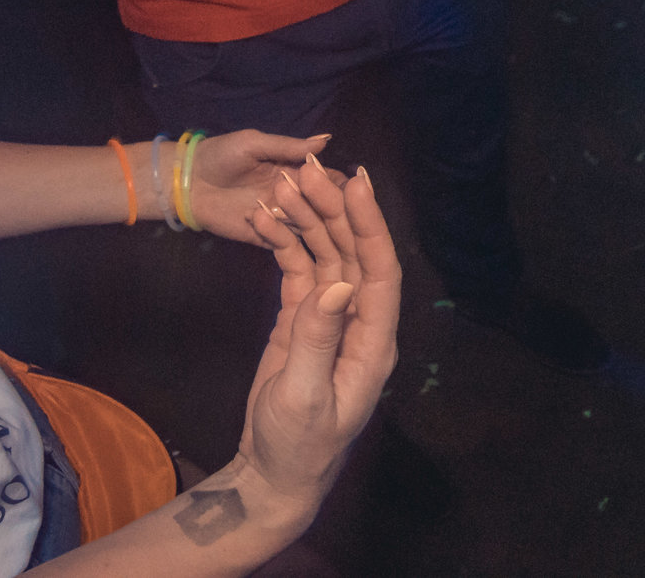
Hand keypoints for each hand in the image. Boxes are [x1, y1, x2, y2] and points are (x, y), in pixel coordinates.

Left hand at [179, 130, 335, 246]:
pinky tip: (282, 227)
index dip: (338, 182)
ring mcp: (278, 219)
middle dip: (329, 205)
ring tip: (308, 215)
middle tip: (335, 206)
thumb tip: (326, 140)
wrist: (187, 182)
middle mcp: (291, 197)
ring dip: (309, 221)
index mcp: (293, 171)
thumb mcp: (254, 144)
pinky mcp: (263, 237)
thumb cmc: (221, 156)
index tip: (353, 186)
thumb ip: (288, 146)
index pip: (326, 179)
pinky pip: (281, 241)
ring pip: (305, 225)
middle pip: (321, 205)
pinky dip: (283, 235)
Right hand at [234, 160, 400, 525]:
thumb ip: (318, 340)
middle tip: (304, 169)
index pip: (379, 271)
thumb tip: (336, 285)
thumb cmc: (297, 446)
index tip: (355, 181)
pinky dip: (283, 241)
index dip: (370, 224)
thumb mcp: (305, 397)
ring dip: (306, 218)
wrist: (272, 474)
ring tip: (280, 184)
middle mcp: (358, 323)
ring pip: (324, 254)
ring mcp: (330, 319)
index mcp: (372, 342)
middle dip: (332, 208)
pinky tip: (264, 216)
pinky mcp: (301, 320)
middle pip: (351, 252)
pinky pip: (297, 270)